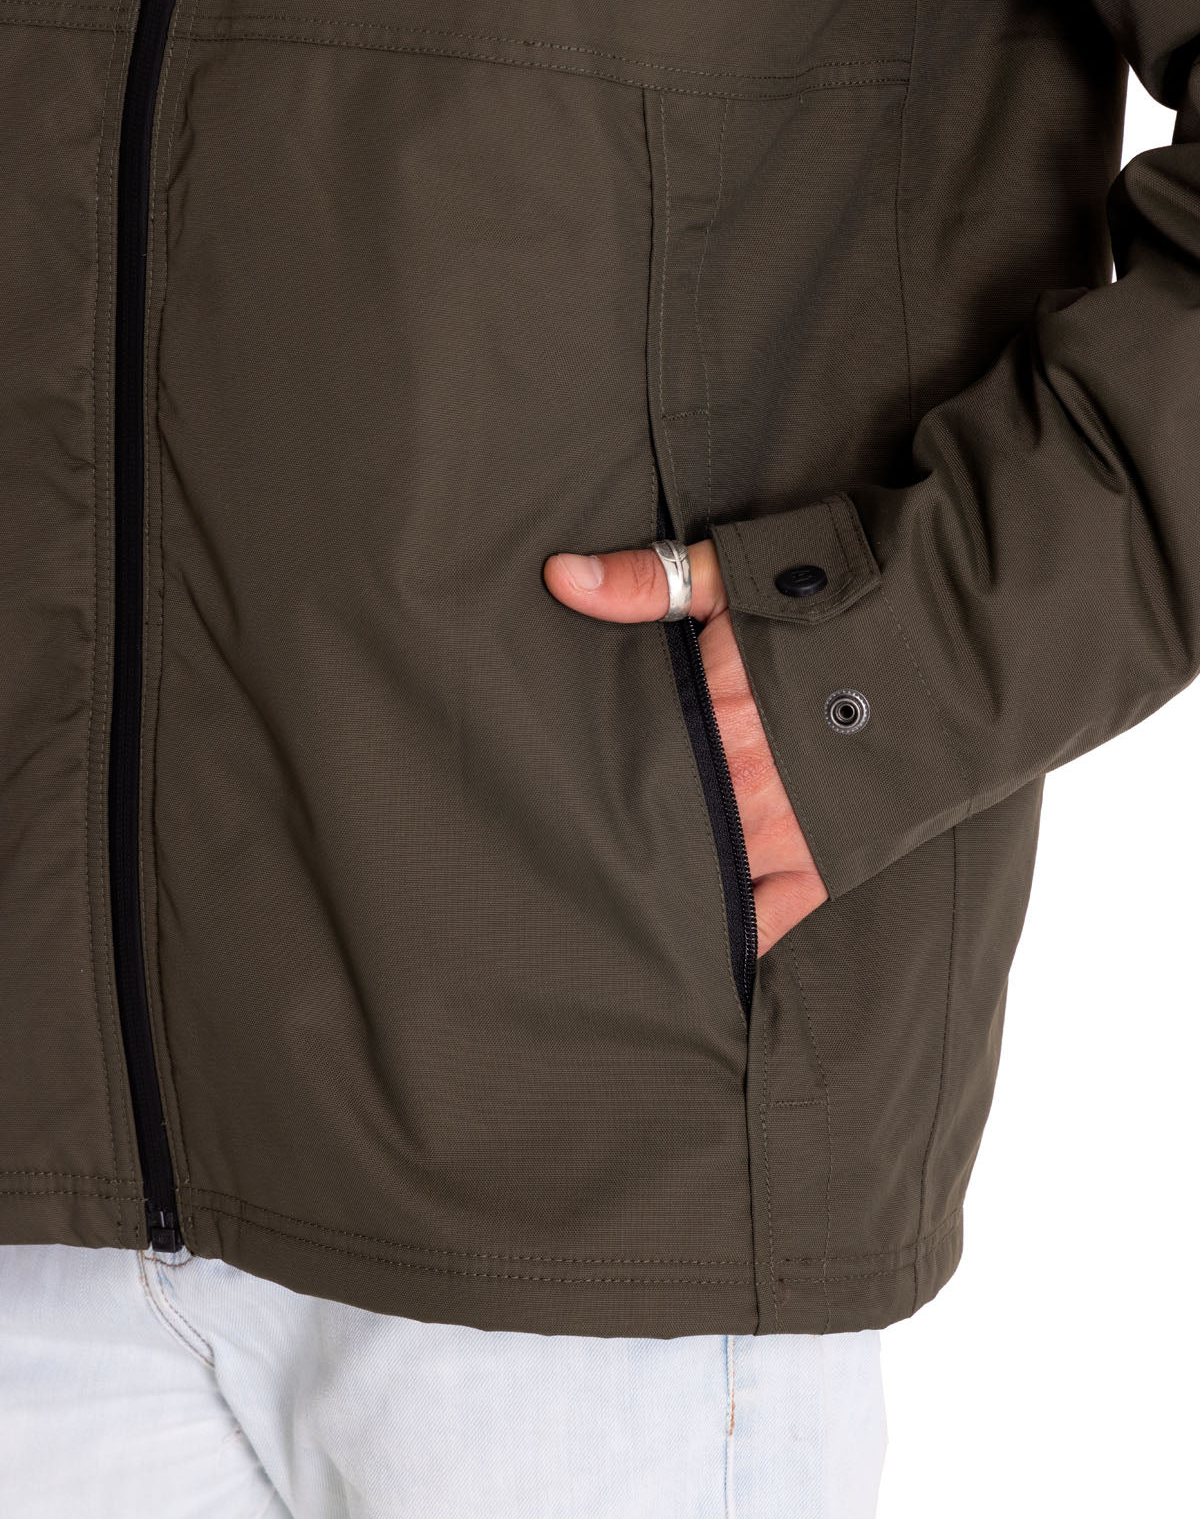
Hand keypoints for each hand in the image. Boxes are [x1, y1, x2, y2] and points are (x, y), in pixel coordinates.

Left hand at [543, 541, 828, 956]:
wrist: (970, 634)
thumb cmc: (856, 594)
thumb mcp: (743, 570)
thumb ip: (646, 582)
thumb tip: (559, 578)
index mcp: (711, 717)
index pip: (620, 771)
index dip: (579, 789)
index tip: (542, 798)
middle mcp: (741, 788)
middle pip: (652, 836)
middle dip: (610, 847)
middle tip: (559, 863)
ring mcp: (787, 835)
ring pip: (698, 887)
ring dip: (661, 893)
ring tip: (612, 909)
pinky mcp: (830, 863)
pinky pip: (767, 922)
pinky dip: (728, 939)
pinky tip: (688, 948)